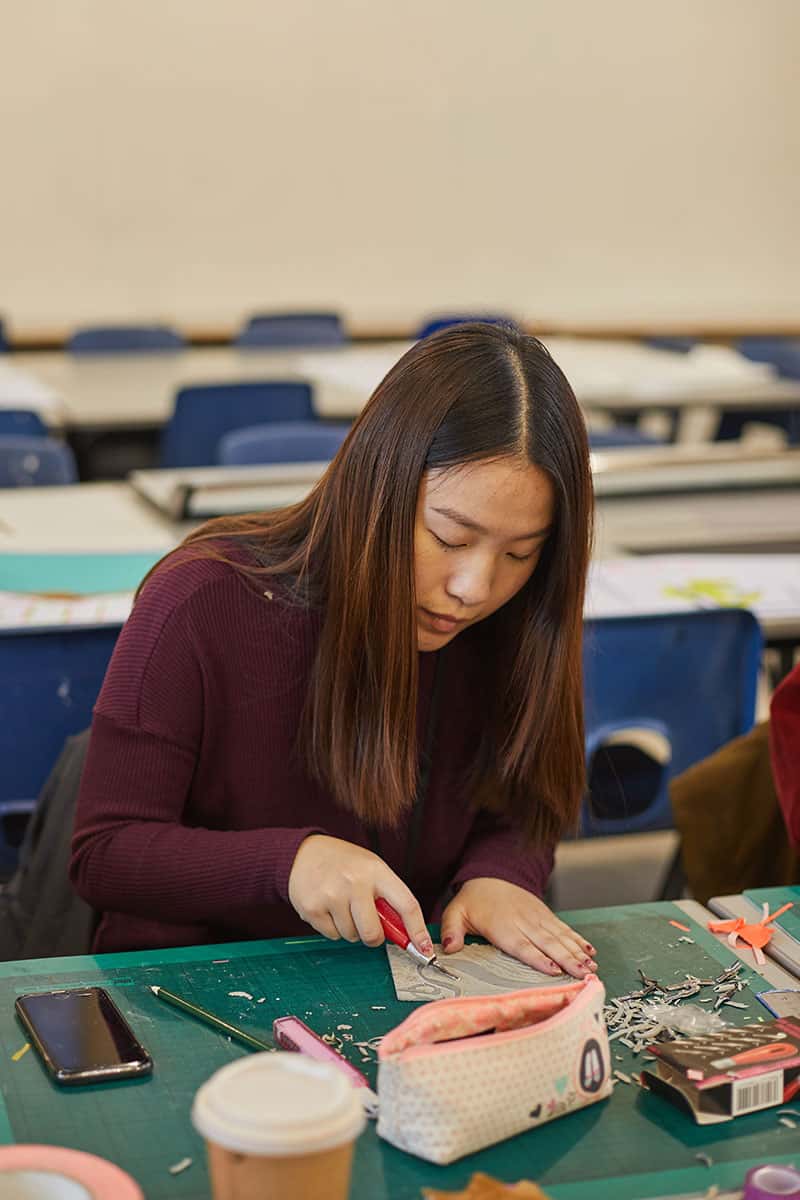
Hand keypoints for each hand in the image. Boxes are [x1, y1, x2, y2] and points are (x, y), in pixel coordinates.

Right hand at [288, 834, 432, 954]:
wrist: (303, 852)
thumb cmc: (344, 864)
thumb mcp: (371, 870)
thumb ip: (387, 898)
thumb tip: (405, 935)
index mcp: (376, 871)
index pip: (406, 905)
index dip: (417, 930)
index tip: (424, 949)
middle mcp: (355, 882)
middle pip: (373, 933)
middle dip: (373, 937)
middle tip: (366, 923)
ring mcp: (332, 895)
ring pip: (351, 936)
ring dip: (350, 929)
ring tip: (341, 905)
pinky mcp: (312, 908)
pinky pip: (332, 936)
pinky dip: (333, 928)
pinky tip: (328, 908)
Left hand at [440, 877, 597, 978]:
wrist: (491, 875)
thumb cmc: (473, 901)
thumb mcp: (455, 913)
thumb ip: (451, 931)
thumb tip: (448, 949)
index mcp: (502, 926)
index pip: (521, 945)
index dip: (538, 958)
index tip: (554, 969)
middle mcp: (523, 922)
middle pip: (547, 943)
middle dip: (567, 959)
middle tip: (583, 974)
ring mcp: (537, 918)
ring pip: (560, 937)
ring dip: (577, 952)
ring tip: (591, 966)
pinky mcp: (545, 915)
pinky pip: (564, 928)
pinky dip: (578, 939)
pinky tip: (590, 950)